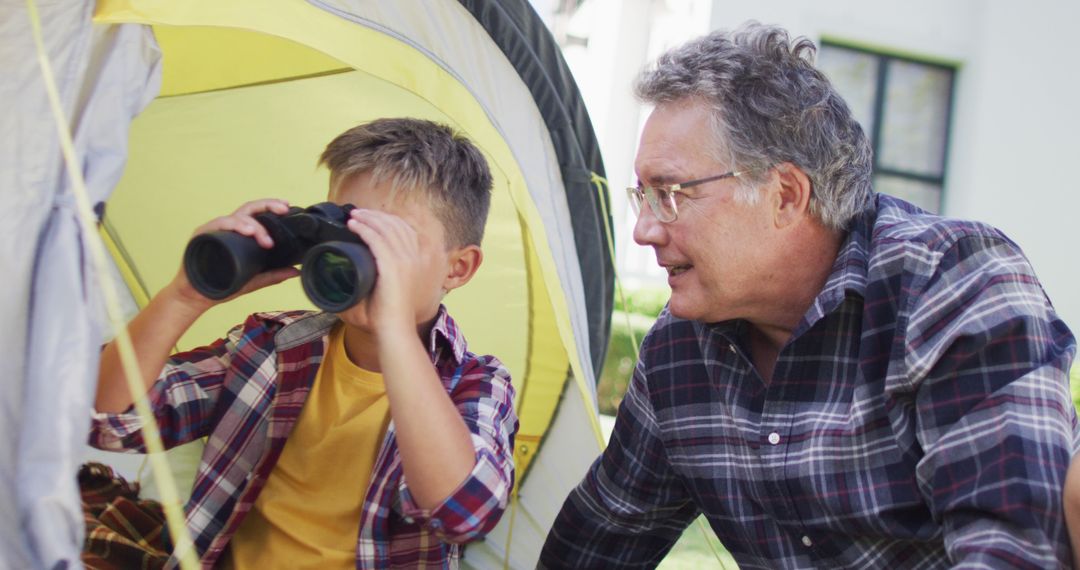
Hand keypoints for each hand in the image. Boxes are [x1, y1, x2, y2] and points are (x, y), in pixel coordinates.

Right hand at [167, 199, 299, 312]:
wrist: (196, 298)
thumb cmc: (222, 285)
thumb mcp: (254, 280)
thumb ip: (274, 275)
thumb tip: (296, 271)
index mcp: (240, 234)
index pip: (257, 214)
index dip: (271, 207)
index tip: (287, 207)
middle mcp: (228, 228)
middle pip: (249, 209)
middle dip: (267, 206)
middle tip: (283, 210)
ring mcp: (215, 230)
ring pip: (236, 217)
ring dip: (253, 225)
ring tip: (265, 238)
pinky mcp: (202, 235)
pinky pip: (219, 224)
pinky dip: (234, 225)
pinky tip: (246, 231)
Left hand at [339, 208, 443, 335]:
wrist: (396, 327)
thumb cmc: (392, 313)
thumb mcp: (399, 287)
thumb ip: (394, 274)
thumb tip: (377, 265)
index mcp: (418, 260)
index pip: (405, 230)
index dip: (388, 220)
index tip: (372, 218)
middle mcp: (415, 257)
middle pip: (395, 226)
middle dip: (376, 216)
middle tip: (359, 213)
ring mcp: (405, 261)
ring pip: (385, 229)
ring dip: (367, 219)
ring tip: (353, 217)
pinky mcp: (392, 266)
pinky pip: (377, 240)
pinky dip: (364, 230)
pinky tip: (354, 226)